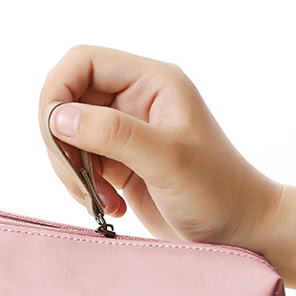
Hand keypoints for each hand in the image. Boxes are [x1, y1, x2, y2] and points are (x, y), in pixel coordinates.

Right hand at [40, 45, 281, 248]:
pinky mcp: (121, 163)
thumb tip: (58, 117)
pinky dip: (84, 187)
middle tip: (78, 179)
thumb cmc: (218, 192)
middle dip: (62, 141)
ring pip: (70, 137)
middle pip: (69, 100)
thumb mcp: (167, 159)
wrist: (240, 232)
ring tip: (100, 199)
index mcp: (152, 82)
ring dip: (72, 170)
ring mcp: (127, 133)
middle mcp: (136, 101)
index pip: (84, 62)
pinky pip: (82, 165)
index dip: (59, 92)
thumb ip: (112, 133)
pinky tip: (110, 206)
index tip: (55, 135)